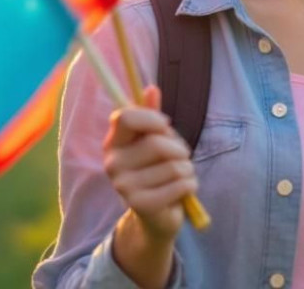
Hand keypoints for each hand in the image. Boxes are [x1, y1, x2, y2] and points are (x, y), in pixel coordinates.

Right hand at [103, 85, 197, 241]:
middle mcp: (112, 163)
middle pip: (157, 142)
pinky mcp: (140, 205)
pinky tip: (183, 190)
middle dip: (180, 149)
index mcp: (114, 142)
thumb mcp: (155, 140)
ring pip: (174, 165)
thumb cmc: (157, 169)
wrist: (156, 215)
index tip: (164, 126)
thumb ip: (153, 116)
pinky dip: (191, 185)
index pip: (124, 117)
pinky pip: (181, 184)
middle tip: (180, 158)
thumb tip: (151, 89)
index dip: (151, 118)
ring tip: (180, 176)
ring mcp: (123, 186)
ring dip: (188, 169)